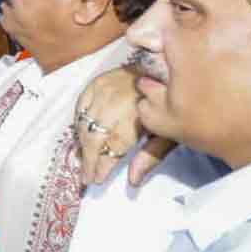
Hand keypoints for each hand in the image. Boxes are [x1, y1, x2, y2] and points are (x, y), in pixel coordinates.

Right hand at [75, 67, 176, 185]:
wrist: (169, 70)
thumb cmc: (171, 106)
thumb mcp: (169, 133)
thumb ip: (150, 156)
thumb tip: (133, 181)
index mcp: (137, 116)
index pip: (113, 147)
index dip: (102, 165)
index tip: (96, 180)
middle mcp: (116, 102)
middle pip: (94, 137)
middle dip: (88, 159)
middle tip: (85, 176)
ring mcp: (104, 90)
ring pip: (84, 124)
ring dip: (82, 144)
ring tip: (83, 160)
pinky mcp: (97, 82)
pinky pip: (80, 106)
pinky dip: (79, 122)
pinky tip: (82, 134)